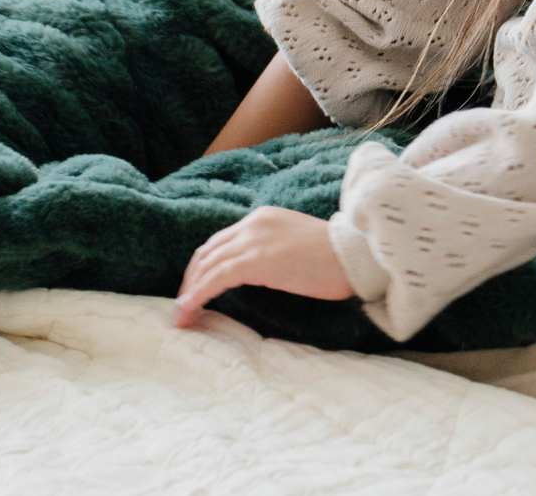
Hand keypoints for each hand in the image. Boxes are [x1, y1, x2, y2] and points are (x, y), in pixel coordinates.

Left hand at [173, 207, 352, 325]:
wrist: (354, 253)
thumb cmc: (333, 257)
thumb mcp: (294, 245)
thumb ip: (270, 251)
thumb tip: (254, 273)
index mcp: (263, 218)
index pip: (221, 242)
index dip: (203, 267)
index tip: (195, 290)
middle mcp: (253, 223)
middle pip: (208, 251)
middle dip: (191, 279)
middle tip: (183, 307)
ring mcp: (254, 240)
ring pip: (207, 265)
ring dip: (190, 291)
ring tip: (182, 316)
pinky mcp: (257, 260)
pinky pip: (216, 278)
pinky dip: (198, 295)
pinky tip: (190, 310)